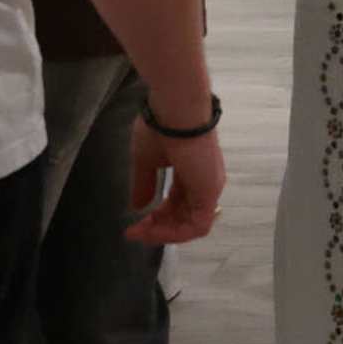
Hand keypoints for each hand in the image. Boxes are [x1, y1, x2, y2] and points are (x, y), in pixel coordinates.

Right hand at [123, 114, 225, 244]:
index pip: (177, 203)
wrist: (175, 110)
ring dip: (163, 234)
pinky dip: (175, 233)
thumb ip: (144, 184)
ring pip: (190, 225)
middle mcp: (204, 181)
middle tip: (134, 232)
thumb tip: (137, 207)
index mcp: (191, 171)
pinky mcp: (210, 192)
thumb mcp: (146, 161)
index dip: (156, 217)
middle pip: (183, 216)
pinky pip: (196, 226)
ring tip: (139, 233)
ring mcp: (209, 187)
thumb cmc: (161, 127)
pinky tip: (152, 231)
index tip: (132, 225)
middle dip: (157, 228)